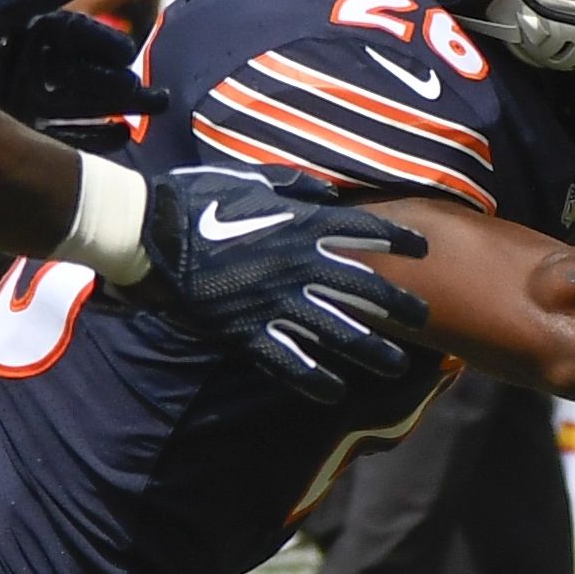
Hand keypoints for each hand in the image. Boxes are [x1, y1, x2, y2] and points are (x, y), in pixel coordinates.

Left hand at [0, 0, 160, 143]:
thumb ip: (31, 0)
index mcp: (32, 38)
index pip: (80, 39)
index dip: (104, 45)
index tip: (126, 52)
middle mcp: (39, 72)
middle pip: (92, 76)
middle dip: (124, 84)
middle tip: (153, 94)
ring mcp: (35, 105)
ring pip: (88, 107)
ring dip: (119, 111)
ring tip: (146, 114)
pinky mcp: (26, 135)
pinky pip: (70, 137)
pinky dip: (96, 137)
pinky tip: (120, 137)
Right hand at [137, 166, 426, 399]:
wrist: (148, 234)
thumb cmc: (196, 199)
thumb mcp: (251, 181)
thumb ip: (295, 187)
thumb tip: (328, 192)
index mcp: (301, 224)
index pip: (366, 231)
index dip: (399, 239)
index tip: (423, 249)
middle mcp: (299, 264)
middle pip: (366, 288)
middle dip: (400, 305)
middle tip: (426, 318)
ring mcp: (275, 301)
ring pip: (338, 331)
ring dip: (371, 350)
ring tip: (396, 363)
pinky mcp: (247, 331)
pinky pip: (290, 362)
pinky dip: (314, 380)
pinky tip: (335, 392)